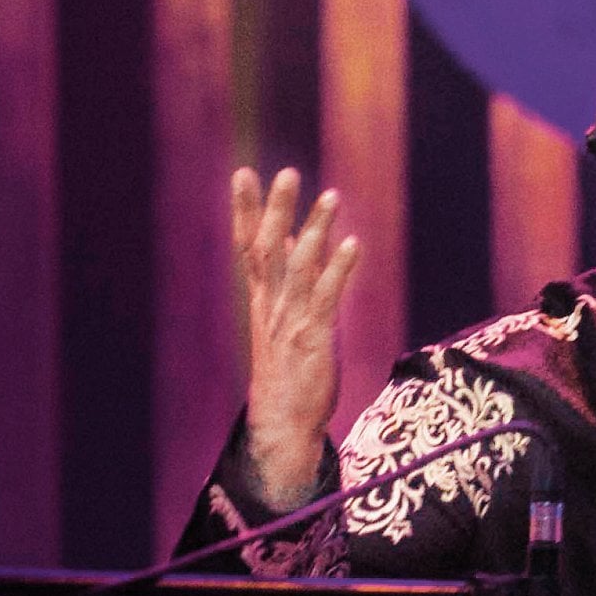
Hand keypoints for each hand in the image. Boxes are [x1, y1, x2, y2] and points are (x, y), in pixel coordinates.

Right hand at [233, 166, 359, 509]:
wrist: (283, 422)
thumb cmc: (288, 369)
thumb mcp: (284, 317)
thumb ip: (287, 276)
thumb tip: (289, 238)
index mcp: (262, 299)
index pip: (248, 247)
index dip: (244, 210)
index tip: (242, 173)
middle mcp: (272, 306)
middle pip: (267, 250)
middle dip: (276, 210)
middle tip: (286, 173)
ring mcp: (291, 321)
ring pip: (299, 268)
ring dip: (315, 231)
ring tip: (331, 196)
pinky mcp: (314, 339)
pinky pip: (327, 298)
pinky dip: (339, 270)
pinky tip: (352, 244)